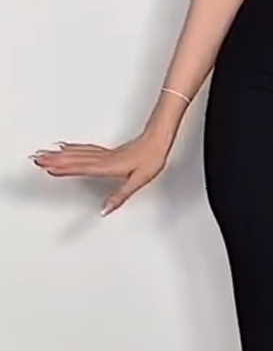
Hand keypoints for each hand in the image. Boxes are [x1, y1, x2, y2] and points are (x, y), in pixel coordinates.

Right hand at [31, 131, 169, 214]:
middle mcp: (103, 159)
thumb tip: (105, 211)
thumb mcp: (138, 181)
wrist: (158, 140)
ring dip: (59, 154)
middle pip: (73, 159)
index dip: (63, 168)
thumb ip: (120, 196)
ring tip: (43, 154)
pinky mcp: (108, 152)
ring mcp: (104, 154)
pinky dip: (72, 148)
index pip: (81, 168)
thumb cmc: (151, 158)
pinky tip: (65, 147)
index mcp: (108, 166)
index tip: (47, 168)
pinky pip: (85, 149)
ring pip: (76, 153)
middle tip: (35, 159)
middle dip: (53, 159)